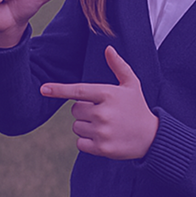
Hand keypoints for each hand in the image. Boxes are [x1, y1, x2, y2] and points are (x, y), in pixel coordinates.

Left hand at [40, 45, 158, 159]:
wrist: (152, 138)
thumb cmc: (137, 107)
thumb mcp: (131, 85)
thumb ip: (118, 66)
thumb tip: (108, 48)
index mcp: (108, 94)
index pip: (78, 91)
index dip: (59, 90)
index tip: (43, 89)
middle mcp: (104, 113)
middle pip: (75, 110)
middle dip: (84, 111)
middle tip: (102, 113)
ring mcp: (103, 132)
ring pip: (76, 126)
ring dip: (85, 126)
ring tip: (104, 126)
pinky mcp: (102, 149)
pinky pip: (80, 143)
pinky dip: (86, 142)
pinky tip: (103, 138)